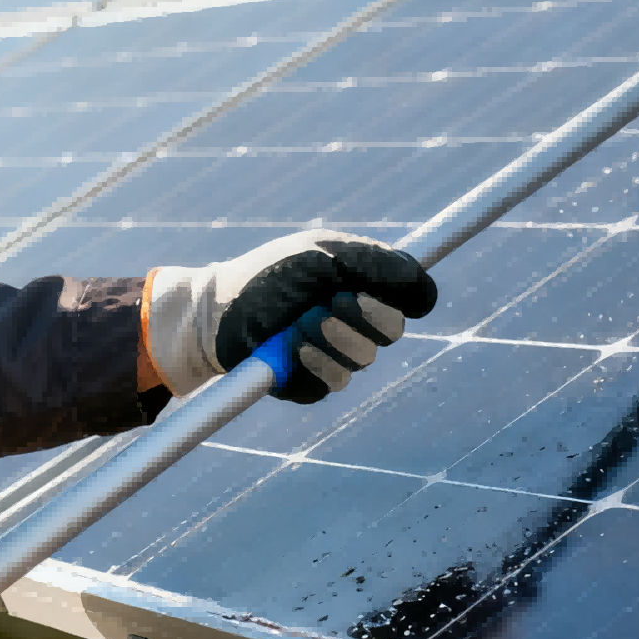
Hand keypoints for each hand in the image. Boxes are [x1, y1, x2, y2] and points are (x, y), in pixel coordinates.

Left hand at [142, 231, 436, 402]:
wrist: (216, 313)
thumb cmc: (267, 275)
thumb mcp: (320, 255)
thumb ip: (373, 263)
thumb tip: (422, 276)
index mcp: (365, 285)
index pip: (413, 297)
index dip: (407, 296)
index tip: (379, 286)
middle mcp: (358, 322)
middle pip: (393, 330)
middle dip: (361, 314)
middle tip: (327, 303)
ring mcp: (338, 354)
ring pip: (364, 358)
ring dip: (330, 337)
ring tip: (296, 323)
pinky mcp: (315, 384)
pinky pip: (333, 383)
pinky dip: (313, 363)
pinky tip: (290, 349)